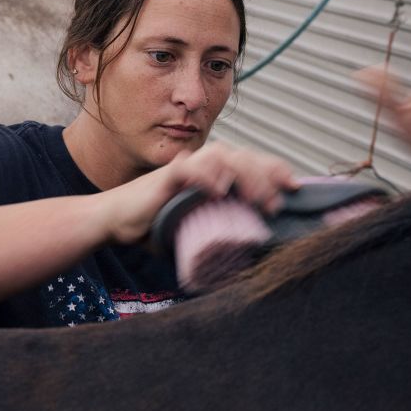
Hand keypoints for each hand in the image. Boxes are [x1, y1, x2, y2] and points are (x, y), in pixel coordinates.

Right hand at [97, 142, 295, 246]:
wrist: (116, 221)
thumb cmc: (152, 225)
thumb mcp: (192, 227)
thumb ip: (215, 232)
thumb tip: (243, 254)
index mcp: (210, 174)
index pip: (247, 162)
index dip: (272, 168)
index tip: (295, 185)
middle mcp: (199, 165)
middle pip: (241, 156)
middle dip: (266, 174)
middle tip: (279, 200)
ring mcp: (183, 168)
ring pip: (222, 157)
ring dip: (243, 175)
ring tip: (255, 200)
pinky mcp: (166, 177)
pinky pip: (190, 169)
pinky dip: (206, 177)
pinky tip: (219, 191)